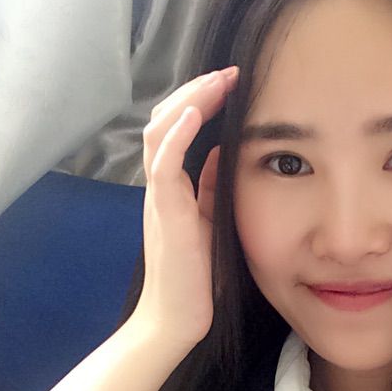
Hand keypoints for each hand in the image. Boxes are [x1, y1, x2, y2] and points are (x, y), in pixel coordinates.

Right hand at [129, 66, 238, 352]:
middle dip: (196, 91)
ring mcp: (159, 197)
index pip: (178, 130)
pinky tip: (195, 111)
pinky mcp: (164, 213)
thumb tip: (220, 152)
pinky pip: (164, 165)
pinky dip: (177, 135)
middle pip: (166, 121)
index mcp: (173, 186)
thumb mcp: (209, 220)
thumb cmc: (197, 274)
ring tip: (217, 80)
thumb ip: (209, 187)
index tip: (232, 84)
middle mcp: (161, 185)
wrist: (177, 317)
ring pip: (161, 134)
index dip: (200, 102)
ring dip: (189, 101)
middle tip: (228, 72)